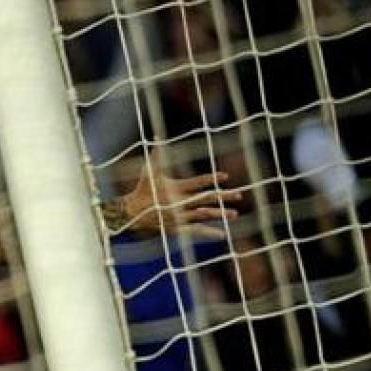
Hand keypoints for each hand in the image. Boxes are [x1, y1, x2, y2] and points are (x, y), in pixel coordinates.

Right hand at [117, 148, 241, 239]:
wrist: (131, 214)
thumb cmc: (142, 190)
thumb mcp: (149, 172)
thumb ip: (157, 155)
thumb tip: (158, 135)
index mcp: (175, 188)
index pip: (196, 183)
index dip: (211, 179)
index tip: (225, 176)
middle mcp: (179, 203)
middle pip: (205, 199)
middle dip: (223, 197)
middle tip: (239, 195)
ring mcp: (179, 217)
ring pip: (203, 215)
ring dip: (219, 214)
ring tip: (234, 214)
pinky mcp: (177, 228)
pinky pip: (195, 231)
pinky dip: (209, 233)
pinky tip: (222, 235)